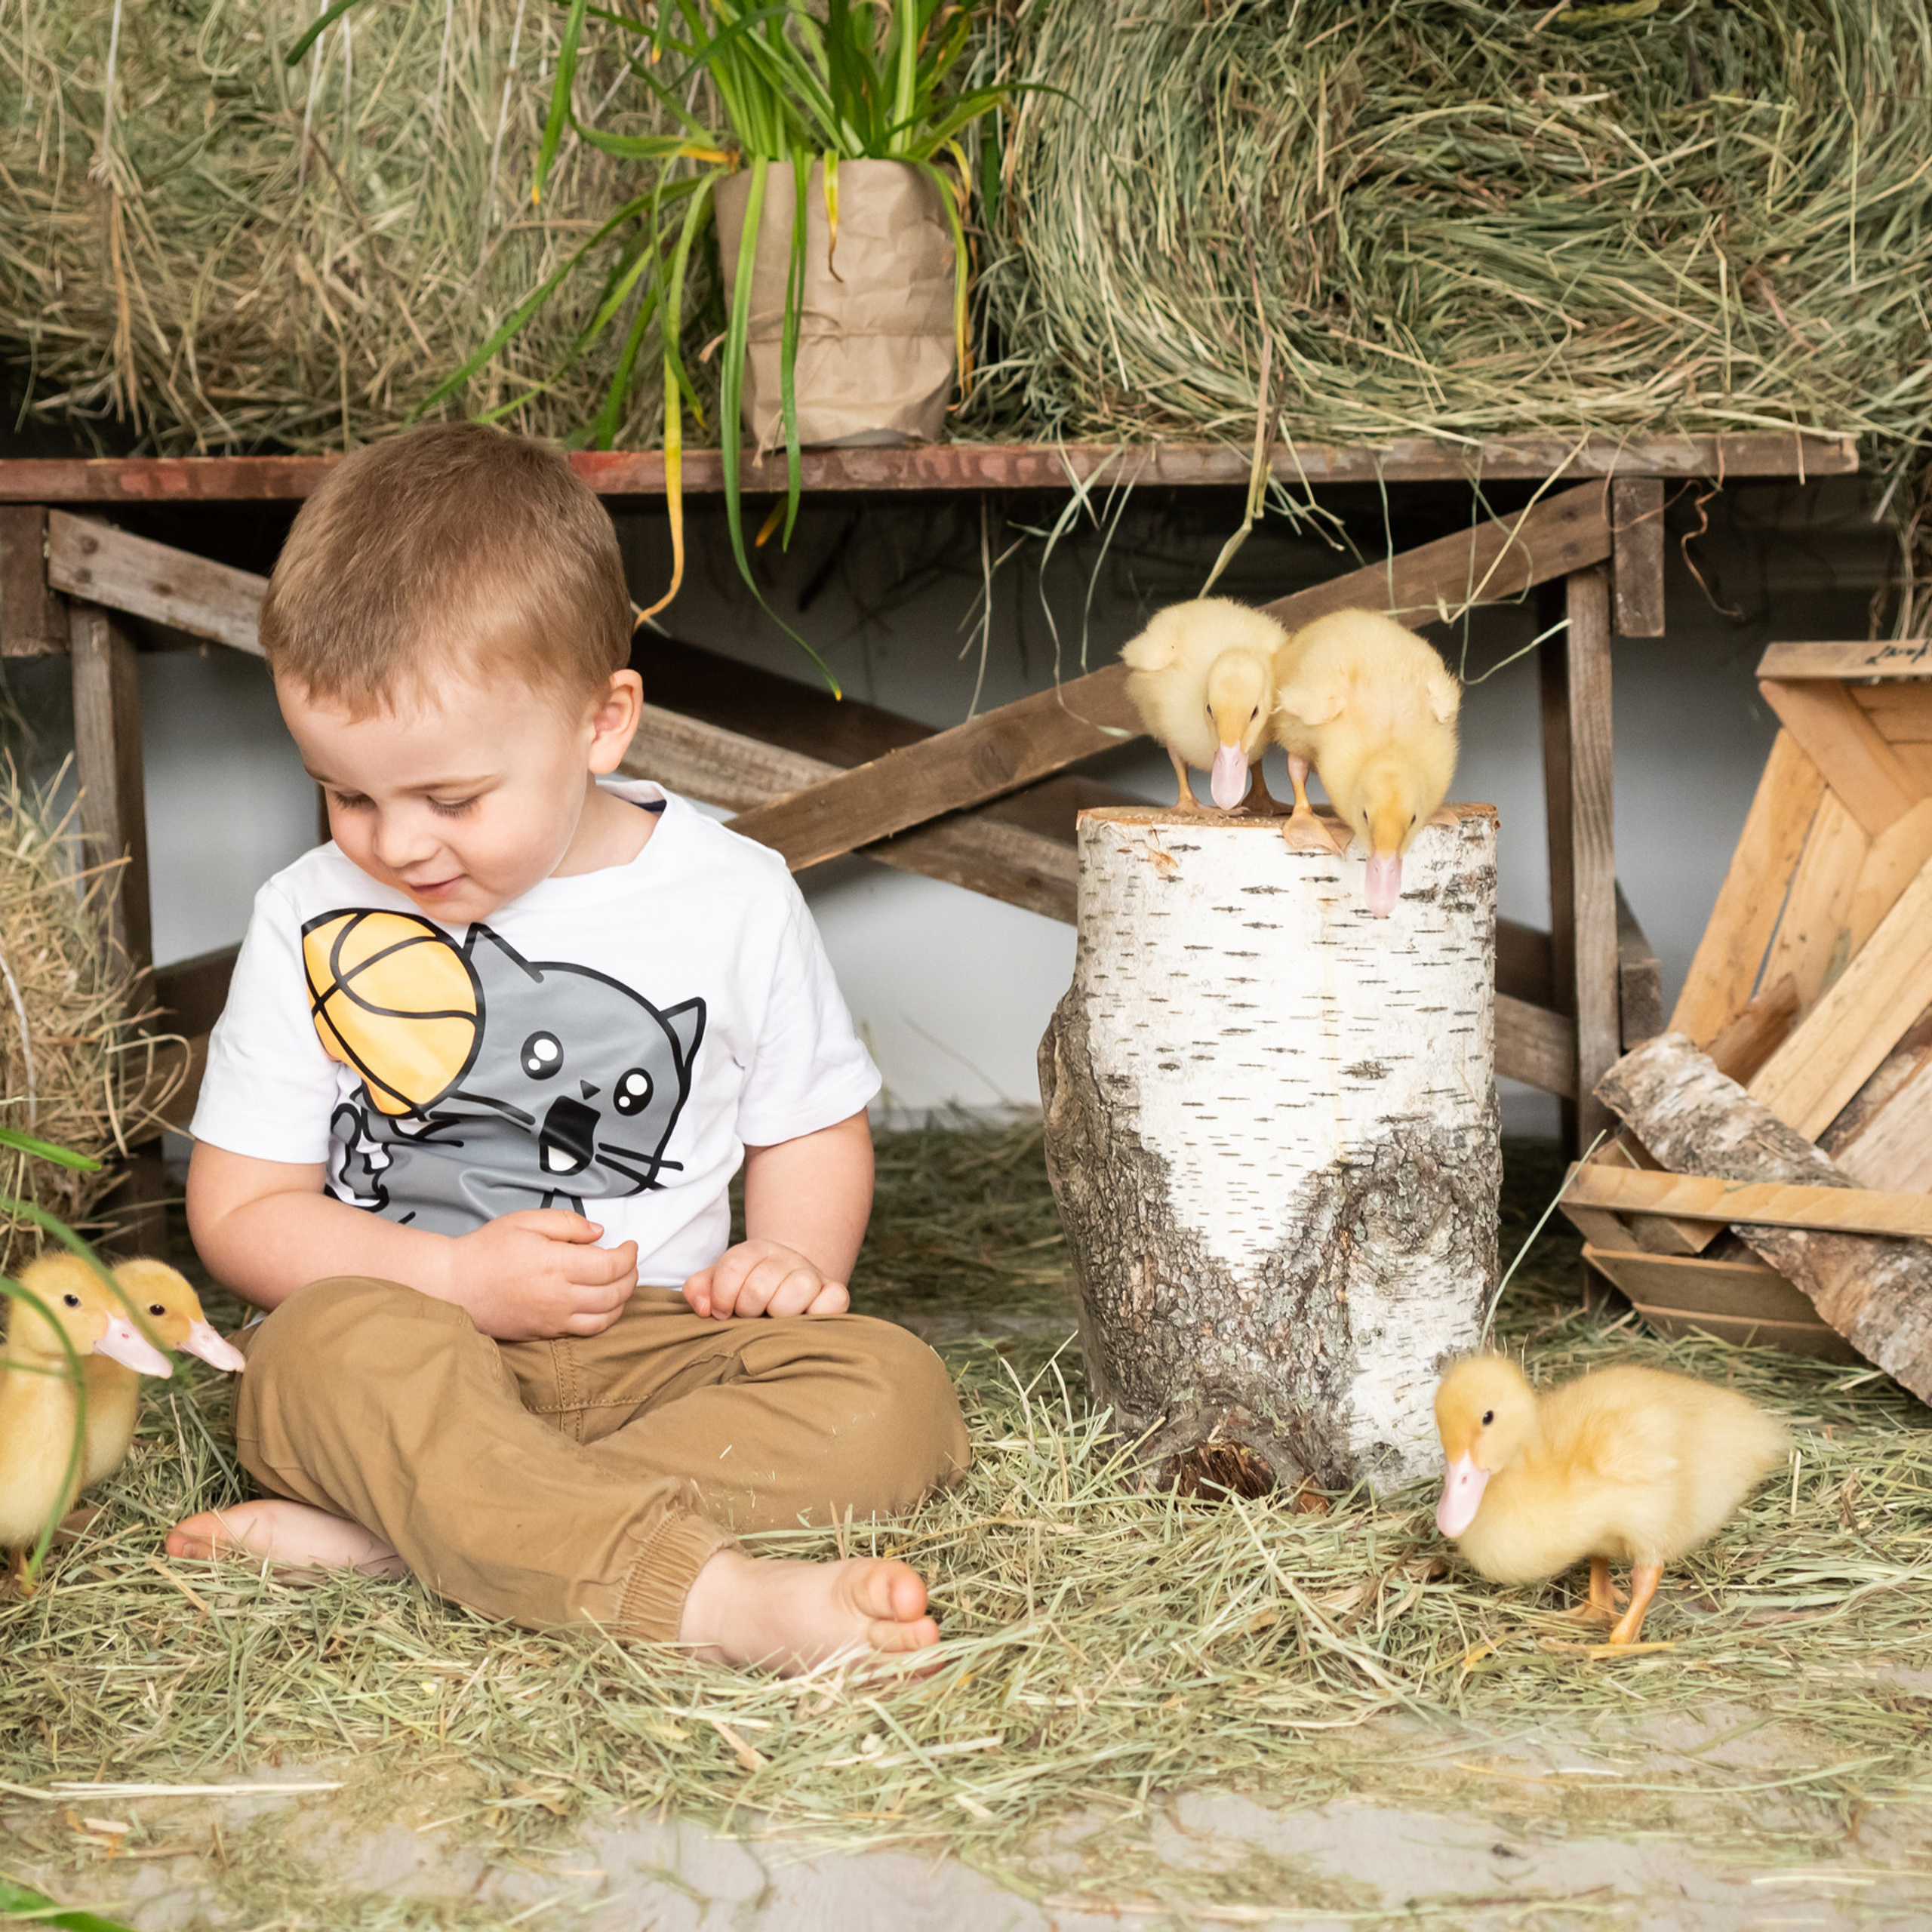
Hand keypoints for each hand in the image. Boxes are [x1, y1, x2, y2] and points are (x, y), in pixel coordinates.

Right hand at [442, 1210, 636, 1339]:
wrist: (455, 1287)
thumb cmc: (486, 1251)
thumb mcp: (525, 1221)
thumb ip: (566, 1223)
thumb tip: (598, 1233)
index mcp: (555, 1265)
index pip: (610, 1267)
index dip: (628, 1257)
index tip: (630, 1246)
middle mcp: (558, 1296)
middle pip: (614, 1293)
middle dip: (631, 1277)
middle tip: (629, 1262)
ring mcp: (553, 1319)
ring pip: (605, 1317)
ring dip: (622, 1300)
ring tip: (622, 1283)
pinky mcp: (545, 1333)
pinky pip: (586, 1331)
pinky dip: (605, 1318)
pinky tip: (604, 1304)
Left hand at [681, 1239, 848, 1320]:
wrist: (788, 1289)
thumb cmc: (747, 1293)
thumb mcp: (719, 1284)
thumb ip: (699, 1289)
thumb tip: (705, 1309)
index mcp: (756, 1251)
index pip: (734, 1268)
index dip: (722, 1297)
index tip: (722, 1311)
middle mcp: (786, 1257)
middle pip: (760, 1286)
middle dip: (748, 1310)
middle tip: (751, 1317)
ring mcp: (813, 1275)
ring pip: (796, 1290)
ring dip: (779, 1314)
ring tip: (774, 1320)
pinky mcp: (836, 1294)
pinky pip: (832, 1301)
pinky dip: (816, 1314)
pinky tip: (802, 1320)